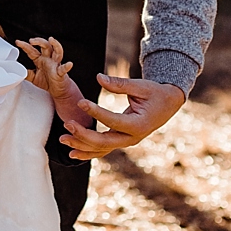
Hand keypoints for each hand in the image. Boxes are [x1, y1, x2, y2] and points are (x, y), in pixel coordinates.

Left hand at [19, 36, 94, 135]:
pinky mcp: (61, 73)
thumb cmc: (47, 82)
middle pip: (45, 46)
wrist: (58, 90)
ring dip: (55, 45)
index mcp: (40, 60)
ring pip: (57, 52)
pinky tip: (69, 64)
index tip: (18, 42)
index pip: (32, 50)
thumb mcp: (33, 77)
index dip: (25, 46)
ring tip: (51, 40)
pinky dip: (67, 66)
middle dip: (39, 41)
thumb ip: (26, 73)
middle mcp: (48, 59)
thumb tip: (15, 71)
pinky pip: (64, 69)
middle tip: (31, 40)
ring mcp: (56, 65)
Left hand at [56, 73, 187, 160]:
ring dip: (81, 146)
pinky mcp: (121, 141)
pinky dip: (87, 152)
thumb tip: (98, 77)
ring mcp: (126, 142)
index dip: (96, 112)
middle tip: (66, 125)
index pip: (113, 120)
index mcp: (139, 124)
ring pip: (101, 149)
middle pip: (104, 142)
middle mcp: (132, 138)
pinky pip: (103, 150)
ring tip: (62, 139)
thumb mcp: (141, 86)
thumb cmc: (155, 93)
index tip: (81, 102)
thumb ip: (120, 84)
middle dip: (83, 135)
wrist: (168, 105)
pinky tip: (72, 152)